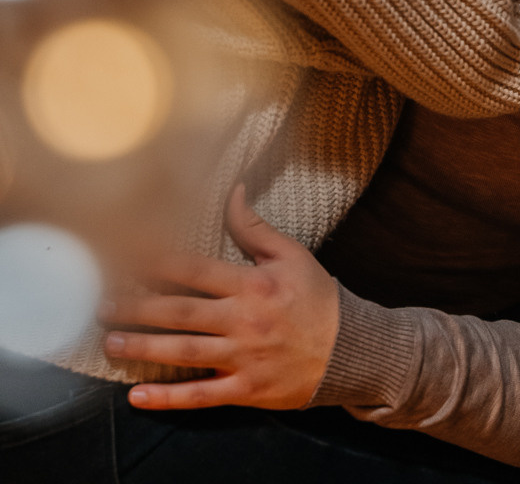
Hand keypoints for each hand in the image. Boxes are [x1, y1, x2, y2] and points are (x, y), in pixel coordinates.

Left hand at [101, 185, 339, 410]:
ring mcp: (243, 358)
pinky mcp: (246, 389)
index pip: (196, 270)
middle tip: (101, 305)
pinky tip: (137, 395)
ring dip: (144, 348)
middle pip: (181, 312)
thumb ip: (255, 226)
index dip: (157, 262)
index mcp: (253, 284)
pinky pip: (202, 396)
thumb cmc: (316, 298)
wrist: (349, 350)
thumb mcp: (292, 254)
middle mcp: (244, 320)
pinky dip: (168, 398)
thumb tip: (232, 189)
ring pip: (184, 353)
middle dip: (137, 307)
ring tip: (110, 341)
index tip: (125, 257)